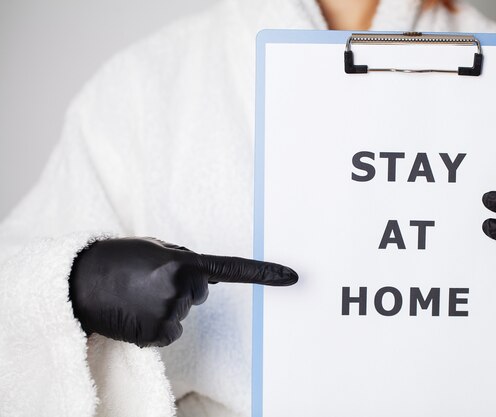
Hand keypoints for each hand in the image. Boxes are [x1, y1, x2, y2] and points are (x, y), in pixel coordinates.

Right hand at [69, 237, 297, 346]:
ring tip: (138, 296)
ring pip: (183, 314)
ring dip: (165, 306)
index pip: (233, 269)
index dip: (265, 273)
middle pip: (200, 294)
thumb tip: (209, 274)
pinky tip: (137, 313)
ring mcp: (170, 313)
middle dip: (182, 288)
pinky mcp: (158, 334)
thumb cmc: (118, 260)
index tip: (292, 277)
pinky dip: (157, 326)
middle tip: (151, 282)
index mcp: (184, 262)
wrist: (80, 282)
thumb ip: (184, 259)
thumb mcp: (154, 248)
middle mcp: (181, 288)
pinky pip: (170, 332)